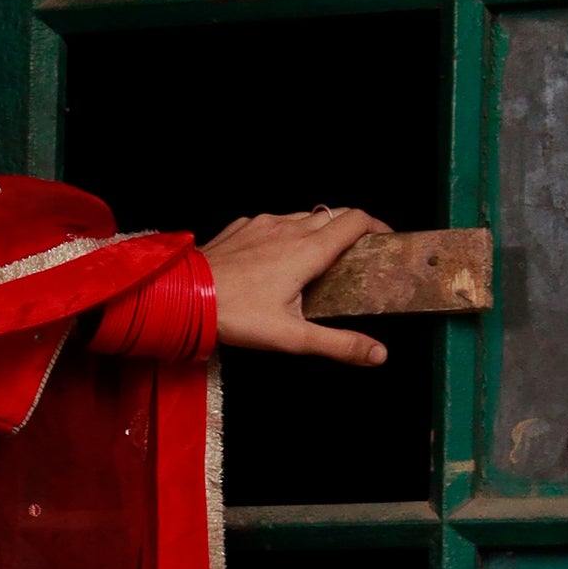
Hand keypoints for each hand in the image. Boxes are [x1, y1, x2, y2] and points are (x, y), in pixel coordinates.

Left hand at [201, 207, 391, 366]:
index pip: (356, 221)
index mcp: (308, 249)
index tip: (386, 242)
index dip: (378, 227)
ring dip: (319, 230)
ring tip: (320, 259)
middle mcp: (289, 228)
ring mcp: (263, 224)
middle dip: (352, 230)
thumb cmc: (236, 315)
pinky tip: (279, 258)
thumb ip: (338, 344)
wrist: (182, 297)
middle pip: (334, 214)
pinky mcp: (242, 227)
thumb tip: (378, 354)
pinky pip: (274, 222)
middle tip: (357, 255)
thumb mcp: (292, 337)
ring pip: (304, 216)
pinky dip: (287, 233)